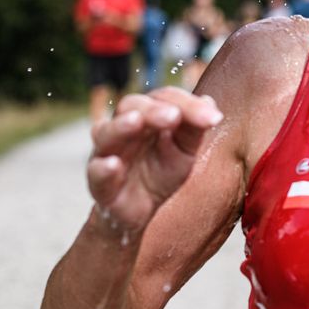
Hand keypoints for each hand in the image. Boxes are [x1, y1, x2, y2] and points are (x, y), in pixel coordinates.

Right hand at [87, 88, 222, 232]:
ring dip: (121, 127)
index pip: (164, 99)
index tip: (214, 118)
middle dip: (154, 110)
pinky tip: (114, 165)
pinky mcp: (99, 183)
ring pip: (107, 134)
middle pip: (132, 107)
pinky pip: (95, 173)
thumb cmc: (161, 172)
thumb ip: (194, 129)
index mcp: (146, 116)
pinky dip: (103, 168)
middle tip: (174, 116)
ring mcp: (107, 153)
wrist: (141, 210)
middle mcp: (122, 128)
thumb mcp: (185, 151)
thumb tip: (209, 102)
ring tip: (136, 122)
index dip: (187, 104)